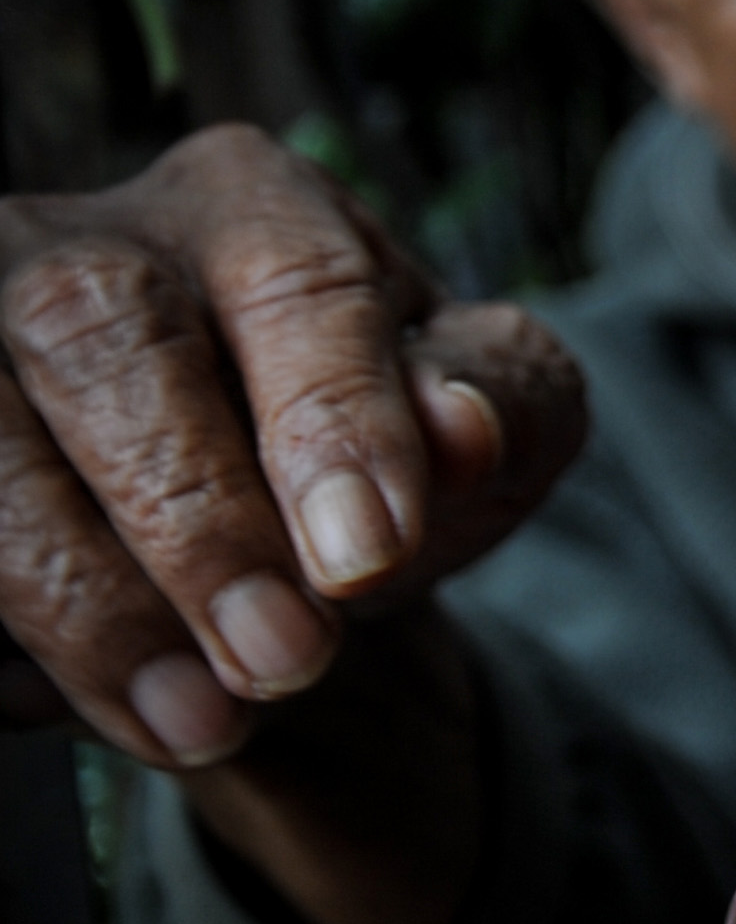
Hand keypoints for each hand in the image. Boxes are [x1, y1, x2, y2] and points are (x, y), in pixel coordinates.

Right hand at [0, 126, 582, 923]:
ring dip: (75, 591)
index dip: (332, 419)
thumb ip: (498, 406)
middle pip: (102, 336)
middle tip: (284, 658)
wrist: (268, 524)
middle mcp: (84, 238)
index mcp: (254, 205)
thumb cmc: (375, 447)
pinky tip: (49, 700)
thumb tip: (463, 429)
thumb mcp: (485, 420)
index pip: (297, 282)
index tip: (368, 556)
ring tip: (191, 718)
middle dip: (194, 520)